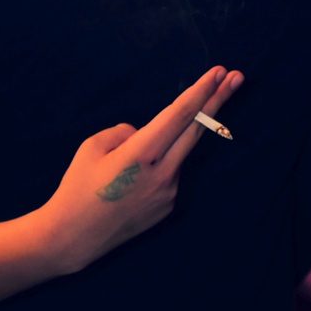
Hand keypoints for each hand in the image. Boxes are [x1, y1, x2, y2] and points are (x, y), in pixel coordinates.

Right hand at [41, 65, 242, 272]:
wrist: (73, 238)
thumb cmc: (77, 189)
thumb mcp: (91, 147)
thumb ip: (124, 132)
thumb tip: (145, 133)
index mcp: (142, 153)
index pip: (180, 115)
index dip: (201, 91)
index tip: (219, 73)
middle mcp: (163, 173)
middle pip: (198, 129)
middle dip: (219, 100)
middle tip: (237, 77)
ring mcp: (169, 192)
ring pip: (178, 153)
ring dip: (170, 142)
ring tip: (127, 163)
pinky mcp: (168, 207)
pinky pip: (168, 174)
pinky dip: (157, 167)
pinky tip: (128, 184)